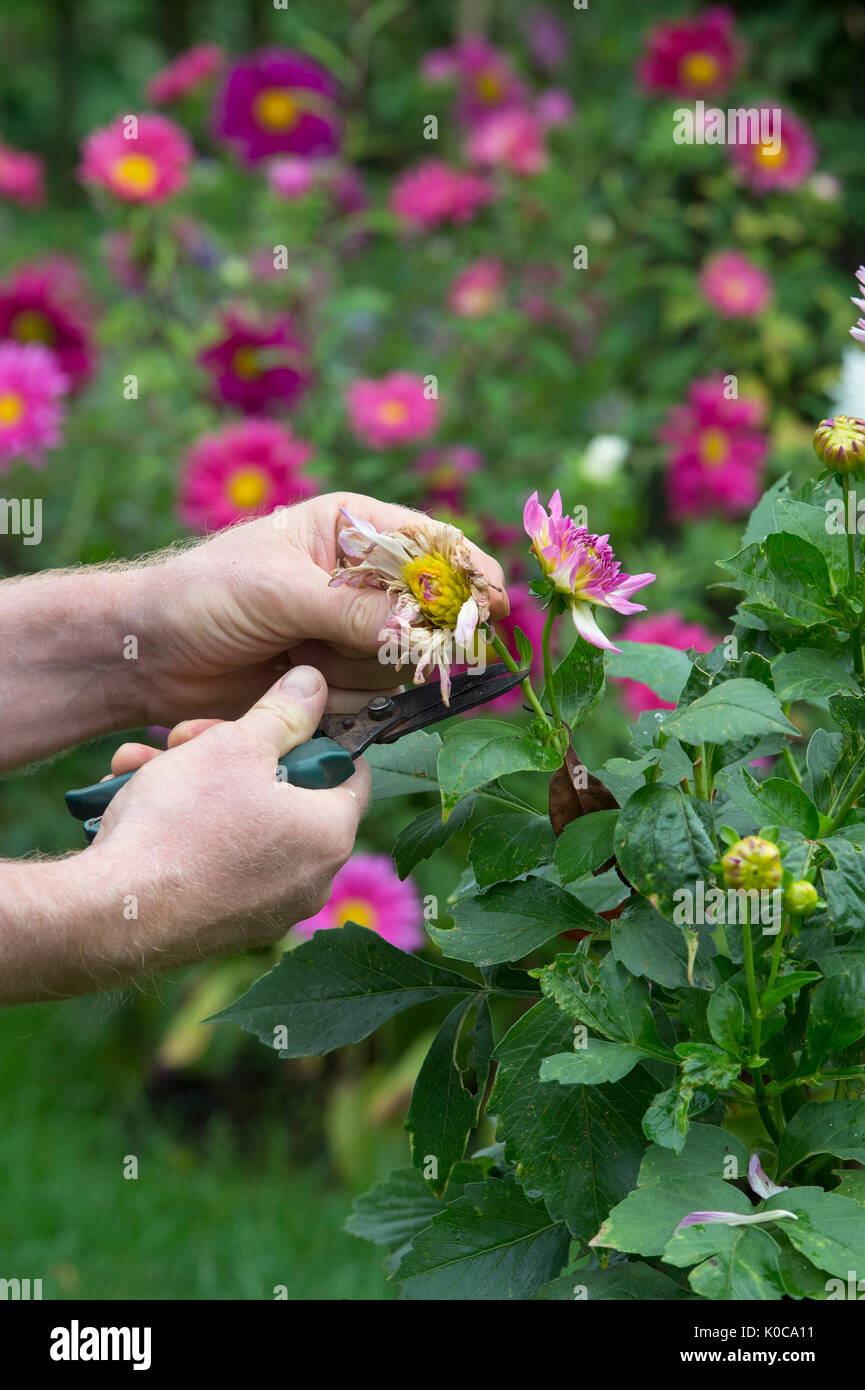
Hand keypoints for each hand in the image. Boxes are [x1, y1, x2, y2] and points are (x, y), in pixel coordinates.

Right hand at [84, 665, 369, 974]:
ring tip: (144, 767)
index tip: (272, 721)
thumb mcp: (235, 746)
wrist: (118, 913)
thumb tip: (314, 685)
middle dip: (233, 756)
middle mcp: (313, 879)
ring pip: (243, 825)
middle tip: (190, 738)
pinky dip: (187, 833)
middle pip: (287, 795)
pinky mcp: (228, 927)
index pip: (348, 770)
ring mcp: (271, 909)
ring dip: (197, 788)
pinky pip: (218, 864)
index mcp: (331, 832)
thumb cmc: (182, 823)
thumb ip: (283, 713)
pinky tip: (138, 809)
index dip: (311, 734)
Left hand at [137, 492, 508, 725]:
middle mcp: (360, 582)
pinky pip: (371, 699)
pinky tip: (293, 681)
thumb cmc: (205, 596)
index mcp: (351, 530)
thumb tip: (421, 637)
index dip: (468, 576)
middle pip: (429, 616)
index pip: (432, 546)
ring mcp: (350, 634)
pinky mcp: (335, 680)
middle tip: (363, 646)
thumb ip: (354, 614)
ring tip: (296, 657)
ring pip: (401, 666)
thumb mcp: (280, 592)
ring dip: (353, 672)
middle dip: (402, 640)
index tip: (493, 605)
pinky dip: (337, 700)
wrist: (149, 656)